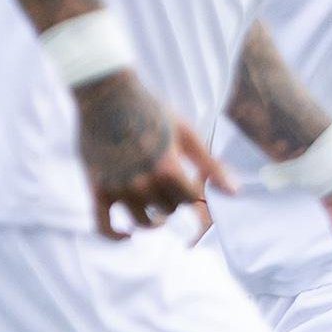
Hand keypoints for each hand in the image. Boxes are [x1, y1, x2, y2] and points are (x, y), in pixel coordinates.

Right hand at [75, 72, 228, 238]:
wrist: (106, 95)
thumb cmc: (151, 110)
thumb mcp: (186, 133)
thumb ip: (210, 164)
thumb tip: (235, 191)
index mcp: (168, 168)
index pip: (191, 200)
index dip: (196, 194)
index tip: (194, 185)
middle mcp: (143, 182)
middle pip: (169, 210)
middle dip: (175, 202)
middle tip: (173, 189)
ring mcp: (118, 187)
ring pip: (143, 221)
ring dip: (154, 221)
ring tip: (158, 211)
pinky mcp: (96, 188)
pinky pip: (103, 225)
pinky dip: (116, 236)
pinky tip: (127, 235)